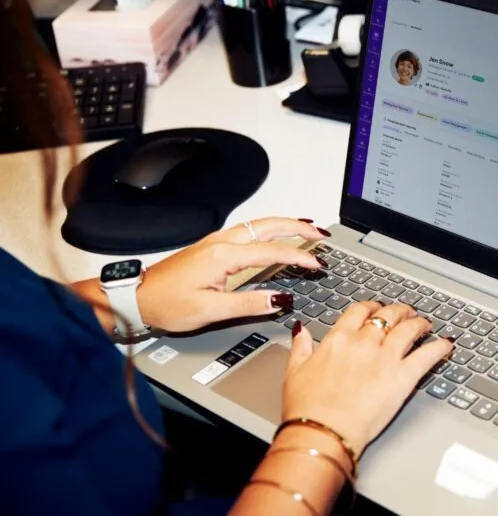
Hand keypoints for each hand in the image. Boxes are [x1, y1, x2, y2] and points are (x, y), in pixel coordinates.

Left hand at [137, 218, 328, 332]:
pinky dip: (270, 229)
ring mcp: (217, 241)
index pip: (272, 251)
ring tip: (307, 230)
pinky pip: (249, 230)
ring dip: (286, 225)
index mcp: (223, 256)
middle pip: (268, 226)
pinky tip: (276, 235)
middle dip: (298, 228)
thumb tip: (280, 300)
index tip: (317, 264)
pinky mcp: (213, 247)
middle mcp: (221, 242)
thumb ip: (249, 304)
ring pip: (259, 225)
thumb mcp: (210, 311)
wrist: (137, 297)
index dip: (299, 257)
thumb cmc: (166, 303)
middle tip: (322, 235)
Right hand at [283, 302, 453, 456]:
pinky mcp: (403, 377)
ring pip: (410, 329)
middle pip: (389, 315)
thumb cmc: (307, 409)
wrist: (322, 432)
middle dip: (400, 311)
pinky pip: (427, 355)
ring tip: (426, 324)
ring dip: (421, 323)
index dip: (373, 306)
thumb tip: (301, 332)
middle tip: (407, 313)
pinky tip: (446, 345)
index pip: (360, 310)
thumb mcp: (294, 371)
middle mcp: (364, 342)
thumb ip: (301, 347)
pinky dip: (440, 348)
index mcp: (338, 339)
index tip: (377, 308)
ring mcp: (386, 358)